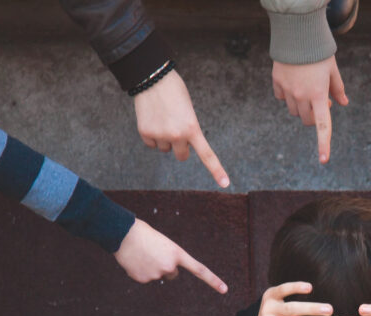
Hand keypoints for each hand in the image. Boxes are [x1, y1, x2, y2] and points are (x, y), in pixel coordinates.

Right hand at [114, 218, 227, 292]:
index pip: (199, 270)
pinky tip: (134, 260)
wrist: (124, 233)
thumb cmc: (144, 234)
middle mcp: (170, 267)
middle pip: (172, 274)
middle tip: (154, 253)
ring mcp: (156, 274)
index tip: (225, 290)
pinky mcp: (142, 279)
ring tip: (142, 254)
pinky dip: (139, 271)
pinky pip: (144, 278)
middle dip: (165, 266)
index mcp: (177, 254)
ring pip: (158, 275)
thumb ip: (169, 258)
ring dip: (151, 267)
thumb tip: (165, 274)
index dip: (213, 280)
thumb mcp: (164, 244)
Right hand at [134, 71, 228, 187]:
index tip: (225, 184)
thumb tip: (180, 145)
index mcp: (192, 128)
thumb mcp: (188, 111)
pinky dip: (152, 135)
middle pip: (182, 156)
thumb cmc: (174, 92)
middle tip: (177, 131)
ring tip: (163, 118)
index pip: (207, 155)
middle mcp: (177, 135)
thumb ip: (188, 129)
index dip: (216, 170)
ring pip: (165, 149)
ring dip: (165, 139)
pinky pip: (151, 144)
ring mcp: (160, 135)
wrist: (152, 77)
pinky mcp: (145, 133)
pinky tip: (152, 119)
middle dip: (180, 148)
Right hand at [272, 56, 348, 163]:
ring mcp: (288, 91)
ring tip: (307, 90)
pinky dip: (288, 96)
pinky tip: (293, 83)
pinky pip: (282, 98)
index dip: (324, 144)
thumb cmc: (320, 53)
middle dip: (314, 116)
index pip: (322, 125)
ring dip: (302, 107)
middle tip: (321, 102)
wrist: (298, 34)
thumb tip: (343, 104)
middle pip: (307, 120)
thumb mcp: (333, 71)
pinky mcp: (277, 83)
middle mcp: (302, 96)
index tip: (324, 160)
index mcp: (318, 95)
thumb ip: (337, 89)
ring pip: (295, 111)